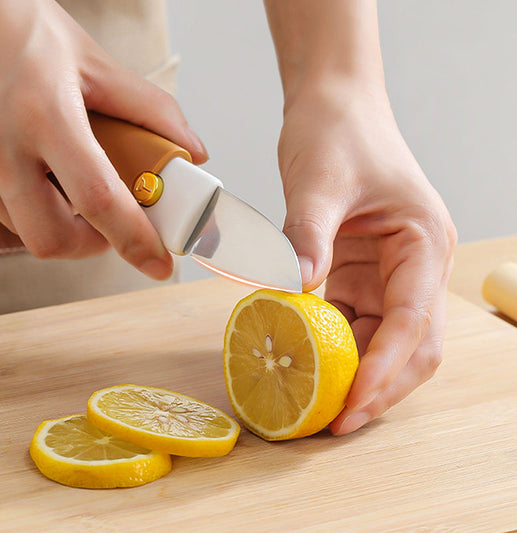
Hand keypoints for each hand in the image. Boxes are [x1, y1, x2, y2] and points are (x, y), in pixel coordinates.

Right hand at [0, 0, 206, 277]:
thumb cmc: (23, 29)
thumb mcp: (94, 61)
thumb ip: (150, 109)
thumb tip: (192, 152)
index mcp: (44, 116)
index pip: (99, 201)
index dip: (135, 241)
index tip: (160, 265)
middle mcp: (1, 146)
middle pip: (53, 239)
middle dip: (93, 245)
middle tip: (114, 224)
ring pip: (27, 231)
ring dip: (65, 228)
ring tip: (81, 195)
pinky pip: (5, 212)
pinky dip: (38, 211)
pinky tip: (50, 182)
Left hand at [278, 81, 456, 433]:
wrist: (332, 107)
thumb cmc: (338, 132)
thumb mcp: (318, 181)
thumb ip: (305, 237)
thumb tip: (290, 292)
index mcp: (423, 243)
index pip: (412, 322)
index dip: (383, 370)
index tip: (350, 406)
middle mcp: (414, 266)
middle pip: (409, 346)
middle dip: (377, 387)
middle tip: (335, 423)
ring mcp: (387, 273)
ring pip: (381, 341)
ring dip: (353, 373)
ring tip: (317, 403)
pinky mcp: (358, 274)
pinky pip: (350, 322)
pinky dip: (331, 347)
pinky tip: (303, 361)